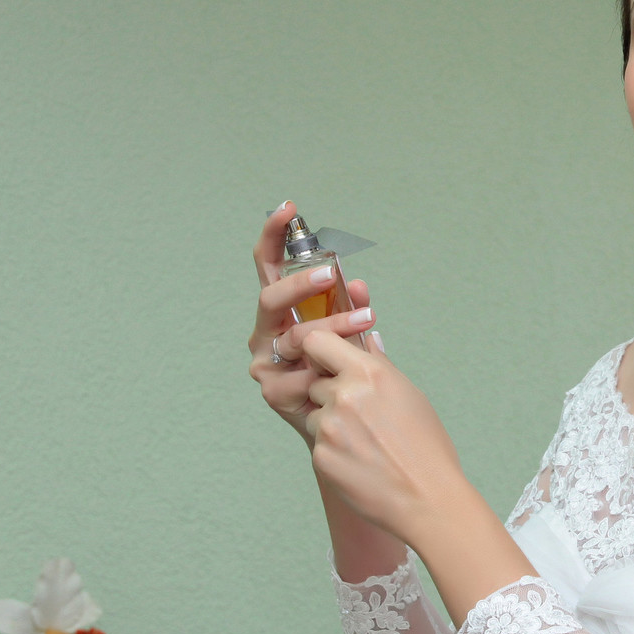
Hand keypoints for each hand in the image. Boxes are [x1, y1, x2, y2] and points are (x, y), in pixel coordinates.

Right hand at [248, 201, 377, 442]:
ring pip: (297, 336)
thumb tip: (360, 287)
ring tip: (367, 322)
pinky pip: (303, 374)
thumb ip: (353, 307)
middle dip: (302, 284)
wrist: (346, 425)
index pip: (268, 266)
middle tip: (333, 275)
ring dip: (335, 326)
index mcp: (282, 310)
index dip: (273, 236)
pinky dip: (329, 371)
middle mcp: (266, 332)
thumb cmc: (345, 370)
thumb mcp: (354, 333)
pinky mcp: (274, 391)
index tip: (288, 209)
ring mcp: (266, 362)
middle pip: (272, 298)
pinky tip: (345, 374)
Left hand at [302, 329, 464, 545]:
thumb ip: (380, 365)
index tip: (329, 363)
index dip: (320, 352)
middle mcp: (344, 394)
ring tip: (366, 442)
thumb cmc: (426, 445)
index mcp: (369, 372)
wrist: (426, 497)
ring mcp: (329, 426)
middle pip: (315, 381)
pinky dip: (334, 450)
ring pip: (314, 414)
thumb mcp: (410, 395)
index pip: (316, 341)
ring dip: (331, 423)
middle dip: (330, 394)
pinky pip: (318, 443)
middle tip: (362, 416)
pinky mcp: (320, 455)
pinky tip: (361, 461)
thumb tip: (367, 339)